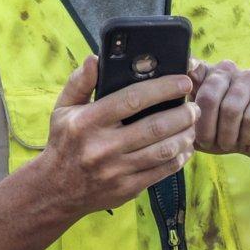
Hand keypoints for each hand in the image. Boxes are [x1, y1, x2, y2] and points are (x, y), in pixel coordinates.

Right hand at [37, 55, 198, 215]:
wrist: (55, 190)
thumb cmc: (64, 142)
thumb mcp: (63, 109)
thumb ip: (80, 82)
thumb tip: (95, 58)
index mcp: (88, 121)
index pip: (132, 99)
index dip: (163, 88)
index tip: (183, 82)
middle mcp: (102, 146)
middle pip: (154, 127)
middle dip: (182, 114)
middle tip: (194, 106)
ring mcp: (116, 171)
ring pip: (162, 151)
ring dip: (185, 136)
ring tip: (193, 125)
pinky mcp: (126, 189)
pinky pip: (161, 172)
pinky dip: (179, 159)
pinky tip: (185, 148)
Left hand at [188, 59, 249, 163]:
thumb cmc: (229, 133)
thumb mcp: (203, 130)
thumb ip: (188, 122)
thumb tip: (177, 123)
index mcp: (207, 74)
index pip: (191, 68)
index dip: (183, 78)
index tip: (182, 94)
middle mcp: (227, 69)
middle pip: (209, 96)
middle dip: (206, 128)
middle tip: (209, 143)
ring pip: (231, 108)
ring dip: (227, 135)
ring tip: (228, 145)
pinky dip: (246, 135)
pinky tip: (246, 139)